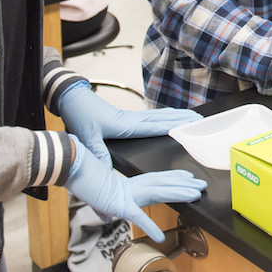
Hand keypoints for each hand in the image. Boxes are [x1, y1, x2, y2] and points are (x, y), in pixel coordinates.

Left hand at [56, 81, 201, 167]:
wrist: (71, 99)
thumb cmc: (79, 116)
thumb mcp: (87, 138)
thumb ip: (99, 155)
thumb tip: (108, 173)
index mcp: (125, 125)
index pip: (155, 126)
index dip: (173, 126)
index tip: (190, 125)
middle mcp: (131, 119)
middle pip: (162, 118)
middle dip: (182, 118)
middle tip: (200, 119)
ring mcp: (129, 117)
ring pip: (158, 115)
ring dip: (175, 115)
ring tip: (190, 116)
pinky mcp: (125, 117)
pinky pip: (150, 117)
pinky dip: (163, 116)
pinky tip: (166, 118)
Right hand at [65, 139, 206, 242]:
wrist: (72, 171)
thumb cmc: (83, 182)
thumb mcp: (98, 200)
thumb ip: (106, 208)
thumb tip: (107, 217)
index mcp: (129, 184)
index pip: (157, 180)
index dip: (174, 179)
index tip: (189, 178)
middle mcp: (132, 186)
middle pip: (164, 184)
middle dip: (184, 185)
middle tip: (202, 185)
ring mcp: (128, 194)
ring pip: (160, 193)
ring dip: (179, 194)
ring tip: (196, 196)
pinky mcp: (120, 204)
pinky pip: (138, 217)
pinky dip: (149, 226)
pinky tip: (159, 237)